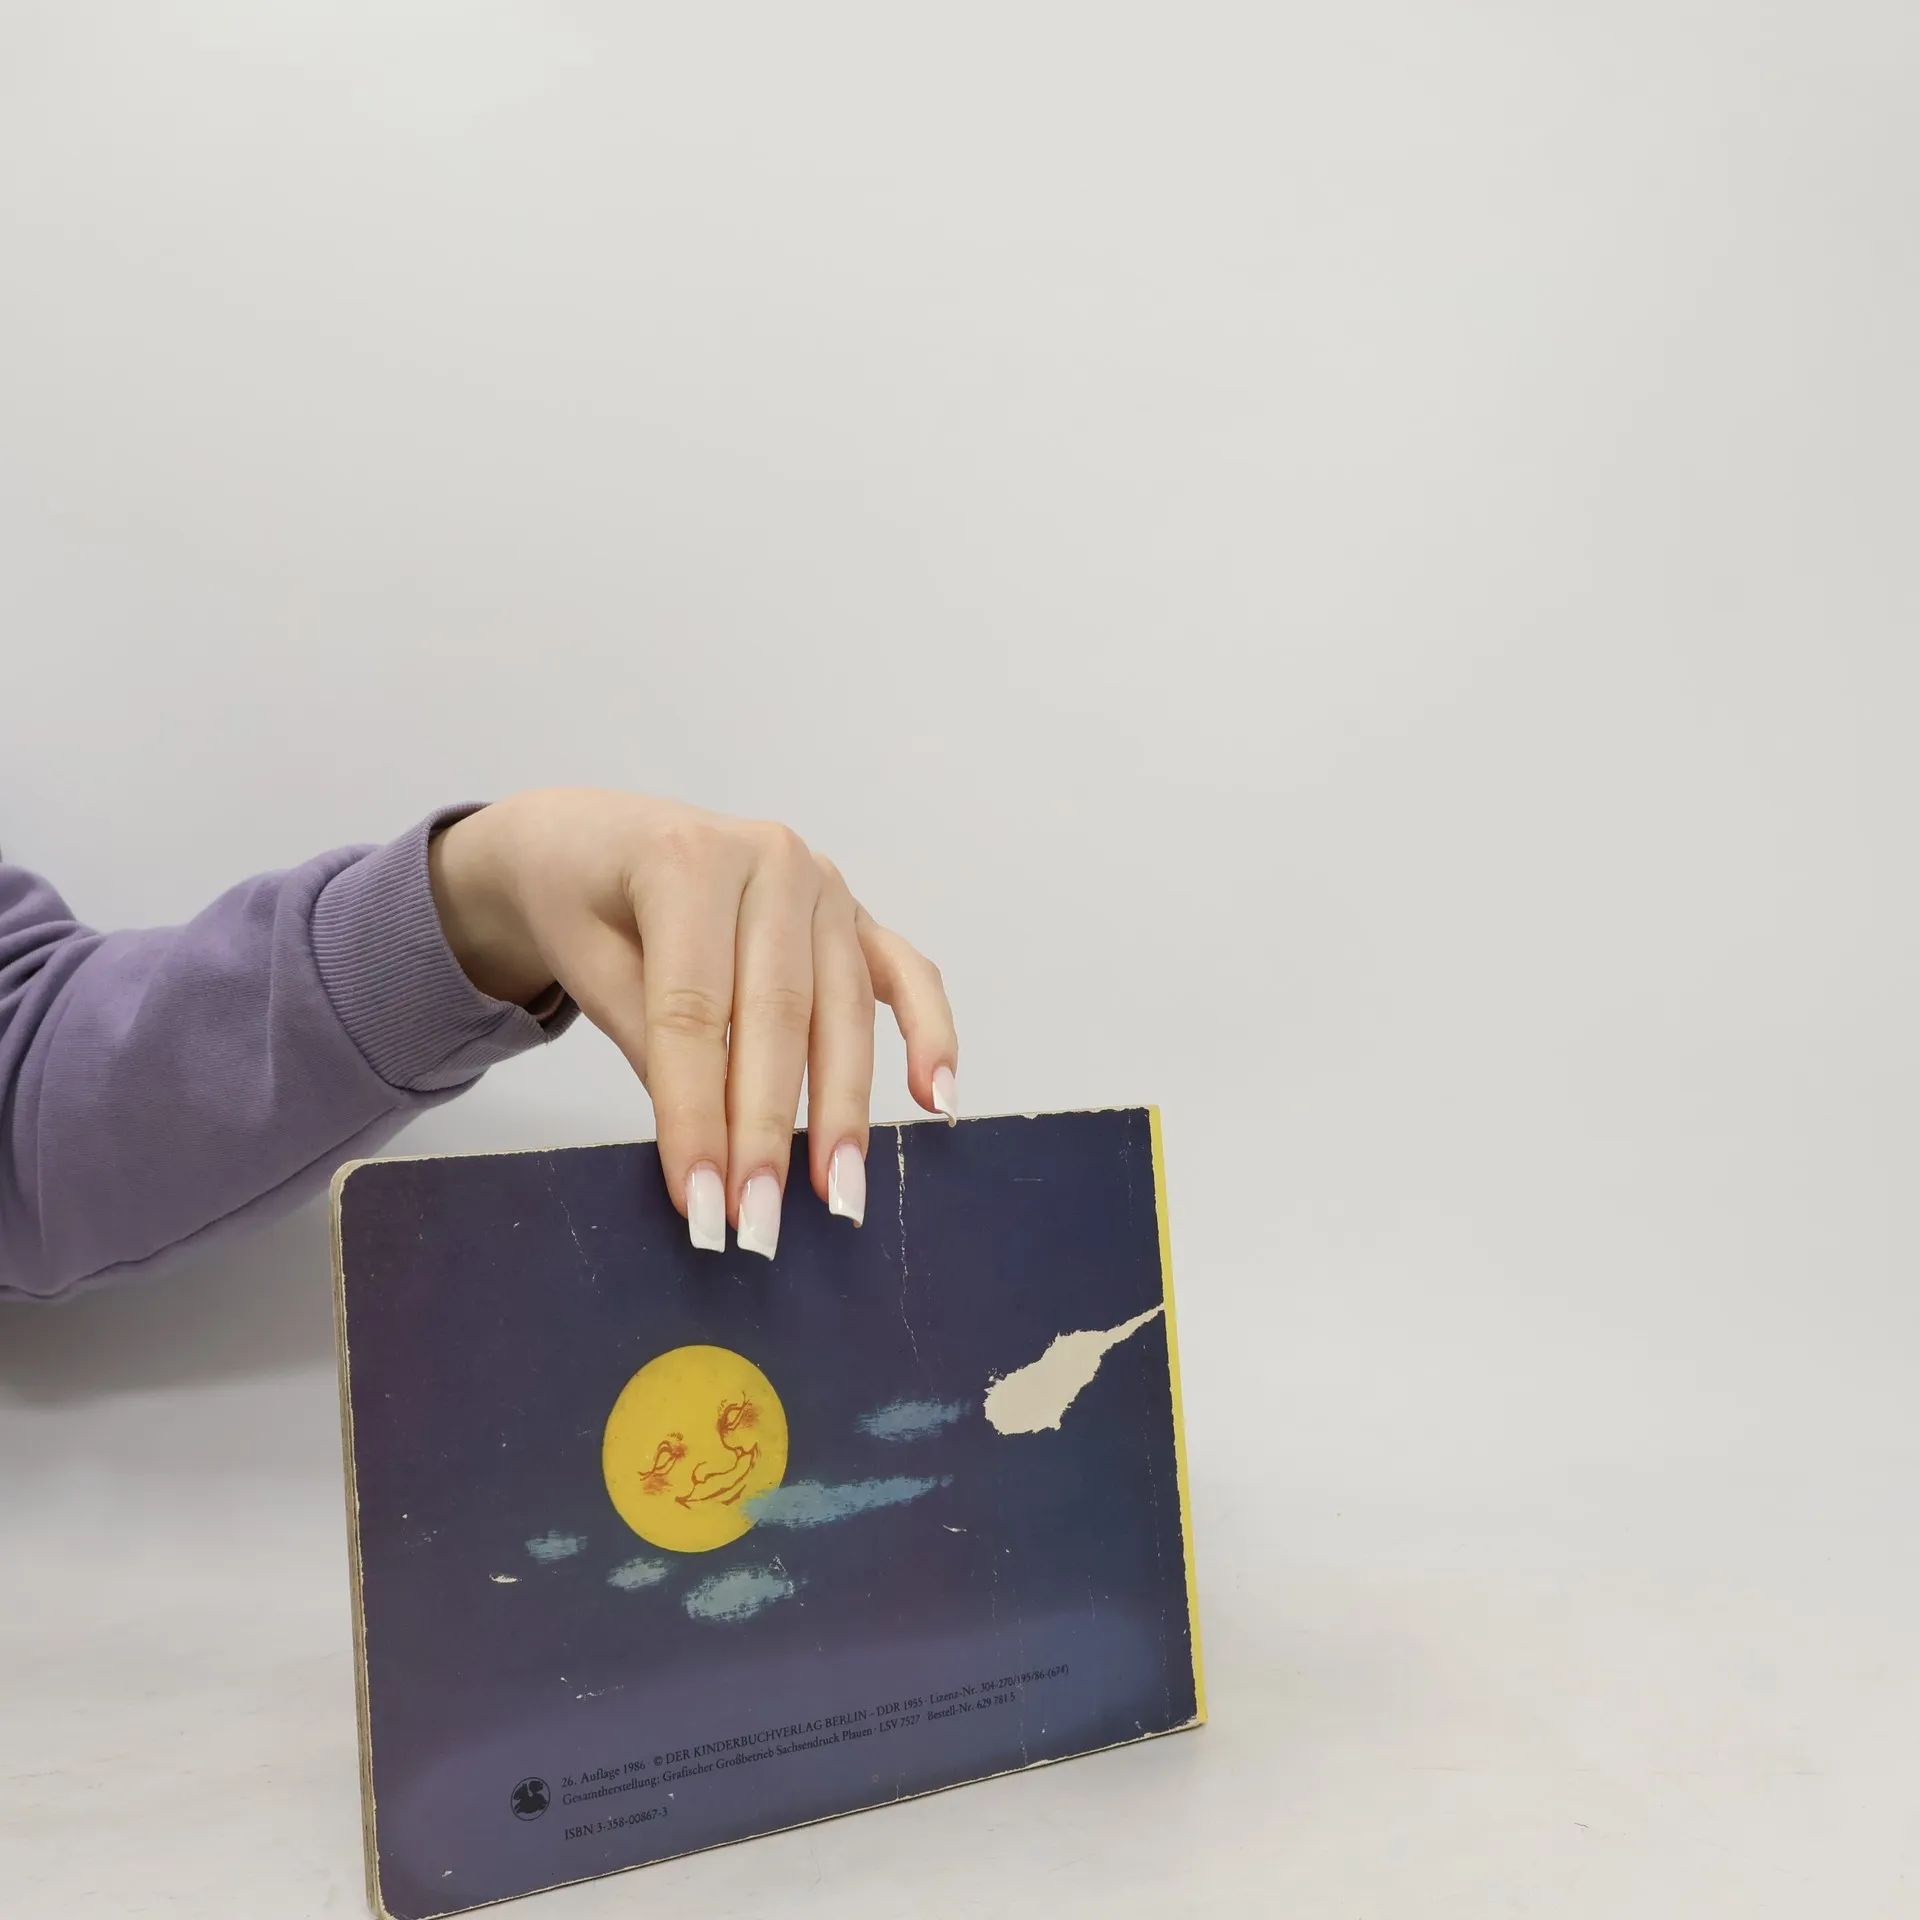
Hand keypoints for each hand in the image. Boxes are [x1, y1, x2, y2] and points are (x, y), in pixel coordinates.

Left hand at [427, 789, 957, 1258]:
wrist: (596, 838)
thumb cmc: (584, 901)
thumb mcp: (583, 959)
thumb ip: (647, 1039)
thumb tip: (707, 1150)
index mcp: (689, 858)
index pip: (694, 1008)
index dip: (696, 1111)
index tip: (700, 1200)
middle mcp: (772, 860)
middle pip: (776, 1015)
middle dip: (769, 1129)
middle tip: (761, 1221)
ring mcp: (825, 885)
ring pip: (843, 1010)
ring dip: (842, 1111)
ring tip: (838, 1195)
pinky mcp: (857, 914)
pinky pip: (906, 975)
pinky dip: (930, 1035)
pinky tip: (936, 1099)